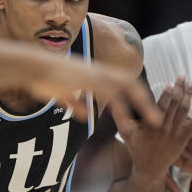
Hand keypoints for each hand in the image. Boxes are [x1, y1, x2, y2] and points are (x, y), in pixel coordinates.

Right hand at [28, 60, 162, 127]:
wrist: (32, 66)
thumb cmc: (46, 79)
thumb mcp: (64, 94)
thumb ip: (77, 104)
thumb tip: (85, 116)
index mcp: (97, 75)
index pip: (125, 84)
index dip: (138, 98)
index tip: (149, 112)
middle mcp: (99, 74)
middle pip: (131, 86)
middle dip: (146, 102)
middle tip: (159, 120)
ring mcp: (93, 77)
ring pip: (124, 90)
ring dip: (141, 106)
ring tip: (154, 121)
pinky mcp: (86, 82)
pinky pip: (107, 95)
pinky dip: (118, 109)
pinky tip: (126, 124)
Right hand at [119, 77, 191, 184]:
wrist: (148, 168)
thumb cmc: (136, 147)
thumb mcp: (124, 131)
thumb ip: (119, 113)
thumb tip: (112, 97)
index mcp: (151, 126)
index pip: (161, 106)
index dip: (167, 94)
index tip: (170, 83)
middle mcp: (164, 129)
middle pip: (175, 105)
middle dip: (179, 89)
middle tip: (182, 77)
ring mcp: (175, 134)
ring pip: (184, 112)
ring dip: (189, 97)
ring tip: (190, 84)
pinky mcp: (183, 140)